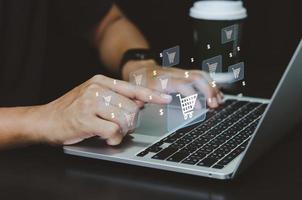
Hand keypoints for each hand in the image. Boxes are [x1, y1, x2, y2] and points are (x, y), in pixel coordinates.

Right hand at [33, 75, 171, 145]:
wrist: (45, 120)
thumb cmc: (72, 109)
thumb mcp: (94, 97)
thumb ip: (117, 97)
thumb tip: (140, 102)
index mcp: (101, 81)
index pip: (133, 88)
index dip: (152, 95)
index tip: (166, 99)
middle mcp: (97, 89)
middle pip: (131, 107)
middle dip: (130, 122)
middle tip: (120, 126)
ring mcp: (90, 103)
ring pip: (124, 118)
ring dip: (122, 130)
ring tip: (111, 132)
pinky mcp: (85, 119)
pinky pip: (113, 130)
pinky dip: (113, 138)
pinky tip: (106, 137)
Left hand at [122, 60, 222, 107]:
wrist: (141, 69)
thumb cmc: (141, 82)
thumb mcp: (139, 92)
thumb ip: (144, 99)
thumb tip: (143, 109)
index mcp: (161, 80)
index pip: (180, 85)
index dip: (190, 95)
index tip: (198, 107)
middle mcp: (174, 75)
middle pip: (195, 77)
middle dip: (208, 90)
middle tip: (214, 104)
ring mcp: (181, 73)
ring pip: (201, 75)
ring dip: (212, 87)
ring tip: (219, 100)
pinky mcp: (185, 73)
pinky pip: (202, 75)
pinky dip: (211, 84)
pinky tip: (217, 93)